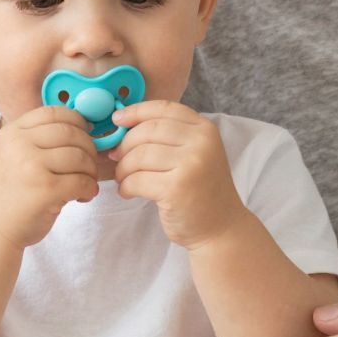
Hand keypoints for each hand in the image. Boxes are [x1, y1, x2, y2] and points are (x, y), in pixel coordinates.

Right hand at [0, 106, 99, 248]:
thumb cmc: (5, 195)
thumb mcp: (9, 156)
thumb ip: (34, 139)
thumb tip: (79, 127)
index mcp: (12, 133)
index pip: (53, 112)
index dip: (76, 121)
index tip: (84, 134)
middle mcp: (20, 145)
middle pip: (71, 132)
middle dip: (88, 148)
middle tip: (88, 165)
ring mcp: (33, 167)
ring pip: (80, 157)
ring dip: (90, 171)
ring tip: (85, 182)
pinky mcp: (47, 190)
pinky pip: (82, 181)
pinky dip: (90, 188)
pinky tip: (83, 196)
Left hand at [110, 101, 244, 247]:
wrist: (221, 228)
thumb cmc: (201, 190)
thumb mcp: (195, 154)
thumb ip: (170, 136)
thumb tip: (123, 124)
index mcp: (205, 130)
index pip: (163, 109)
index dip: (136, 112)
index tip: (117, 120)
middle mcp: (201, 143)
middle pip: (147, 131)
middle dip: (125, 144)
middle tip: (116, 158)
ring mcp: (190, 165)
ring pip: (139, 156)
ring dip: (123, 169)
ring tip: (124, 179)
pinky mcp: (176, 189)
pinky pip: (137, 180)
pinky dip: (126, 187)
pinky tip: (128, 192)